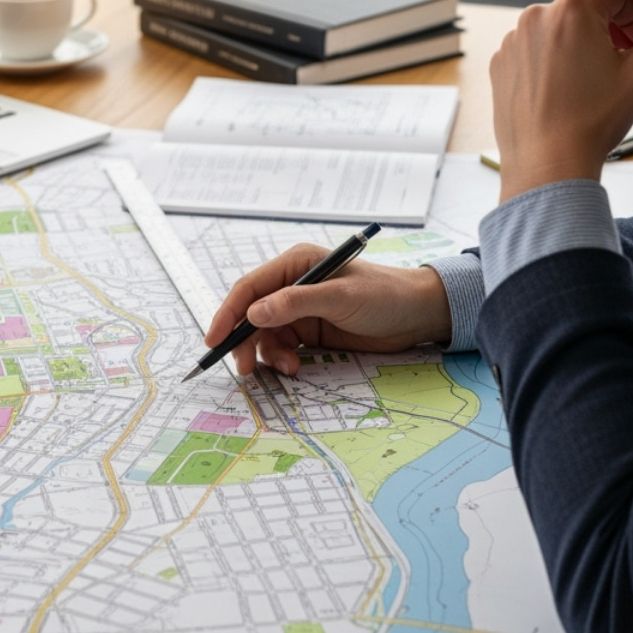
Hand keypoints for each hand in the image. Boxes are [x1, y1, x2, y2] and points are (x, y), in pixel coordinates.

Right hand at [205, 244, 451, 375]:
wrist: (417, 315)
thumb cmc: (384, 296)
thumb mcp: (341, 298)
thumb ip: (296, 303)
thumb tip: (255, 312)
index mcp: (296, 263)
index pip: (250, 287)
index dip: (228, 312)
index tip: (215, 339)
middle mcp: (293, 284)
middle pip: (252, 314)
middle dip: (245, 340)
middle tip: (243, 367)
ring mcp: (300, 309)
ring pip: (265, 334)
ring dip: (268, 354)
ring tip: (286, 368)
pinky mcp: (310, 331)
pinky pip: (282, 346)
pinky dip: (282, 359)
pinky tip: (294, 367)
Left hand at [490, 0, 632, 201]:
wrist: (548, 164)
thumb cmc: (594, 121)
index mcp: (572, 8)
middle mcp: (535, 16)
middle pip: (586, 11)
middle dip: (608, 33)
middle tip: (619, 69)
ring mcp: (513, 40)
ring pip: (558, 30)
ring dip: (579, 47)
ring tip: (590, 84)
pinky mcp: (500, 62)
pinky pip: (533, 50)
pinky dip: (550, 62)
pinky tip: (563, 92)